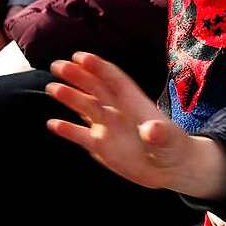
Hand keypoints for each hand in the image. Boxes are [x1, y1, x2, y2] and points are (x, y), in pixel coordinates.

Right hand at [45, 52, 225, 199]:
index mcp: (134, 102)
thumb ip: (159, 134)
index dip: (98, 67)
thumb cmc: (173, 148)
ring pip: (85, 107)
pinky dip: (67, 130)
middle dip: (78, 76)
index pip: (114, 79)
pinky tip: (52, 124)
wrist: (169, 169)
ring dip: (69, 97)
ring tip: (52, 88)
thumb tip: (150, 130)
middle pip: (95, 88)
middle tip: (57, 65)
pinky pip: (81, 135)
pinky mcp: (100, 145)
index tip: (81, 57)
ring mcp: (107, 126)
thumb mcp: (169, 140)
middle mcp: (117, 110)